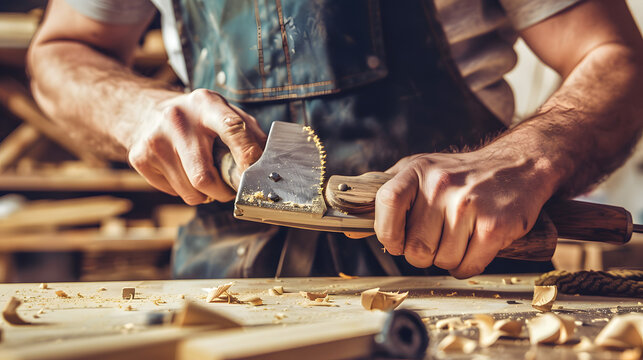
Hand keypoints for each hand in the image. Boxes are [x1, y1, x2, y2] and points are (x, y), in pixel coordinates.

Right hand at [127, 89, 265, 204]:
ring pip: (191, 192)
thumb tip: (273, 162)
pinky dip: (186, 191)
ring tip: (205, 177)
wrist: (144, 111)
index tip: (255, 176)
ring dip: (206, 195)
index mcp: (206, 103)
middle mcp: (177, 119)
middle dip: (223, 192)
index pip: (233, 130)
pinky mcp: (139, 157)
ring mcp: (155, 139)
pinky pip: (174, 193)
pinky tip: (183, 172)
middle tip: (230, 189)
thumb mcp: (223, 113)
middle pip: (204, 176)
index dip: (247, 157)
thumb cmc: (197, 118)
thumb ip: (250, 134)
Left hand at [374, 148, 555, 277]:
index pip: (386, 204)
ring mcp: (468, 205)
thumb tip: (350, 227)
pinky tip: (473, 247)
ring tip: (458, 238)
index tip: (395, 241)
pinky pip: (467, 266)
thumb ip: (386, 197)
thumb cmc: (461, 174)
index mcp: (417, 171)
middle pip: (415, 247)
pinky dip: (467, 266)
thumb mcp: (418, 172)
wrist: (518, 165)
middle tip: (436, 240)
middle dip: (422, 254)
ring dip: (448, 259)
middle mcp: (441, 185)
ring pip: (442, 261)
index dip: (387, 232)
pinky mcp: (494, 225)